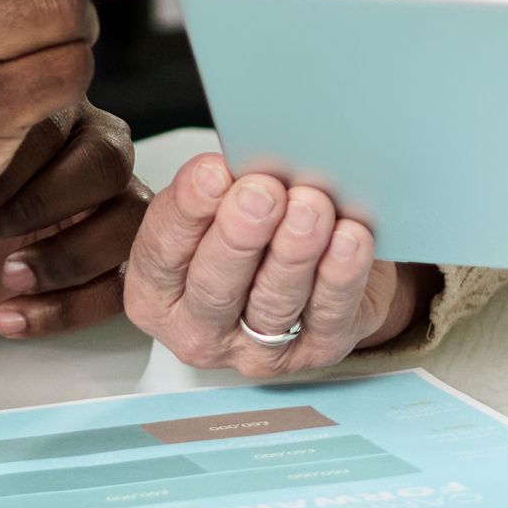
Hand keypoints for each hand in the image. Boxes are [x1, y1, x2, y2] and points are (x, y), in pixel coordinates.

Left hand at [0, 103, 146, 338]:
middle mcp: (95, 149)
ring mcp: (115, 204)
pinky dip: (70, 309)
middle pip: (107, 165)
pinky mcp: (116, 260)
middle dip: (41, 207)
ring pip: (128, 224)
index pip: (49, 130)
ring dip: (67, 259)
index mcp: (51, 113)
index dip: (5, 177)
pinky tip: (15, 317)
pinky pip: (121, 285)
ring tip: (8, 281)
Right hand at [124, 153, 424, 376]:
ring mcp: (258, 350)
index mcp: (158, 290)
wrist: (321, 270)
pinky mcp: (317, 351)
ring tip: (310, 208)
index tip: (212, 172)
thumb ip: (220, 188)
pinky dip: (340, 274)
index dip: (187, 211)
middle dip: (239, 235)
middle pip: (214, 286)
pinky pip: (329, 314)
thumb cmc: (258, 231)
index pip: (161, 252)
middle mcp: (200, 328)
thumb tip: (242, 156)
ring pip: (273, 302)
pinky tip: (349, 239)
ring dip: (293, 252)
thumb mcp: (220, 206)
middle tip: (262, 192)